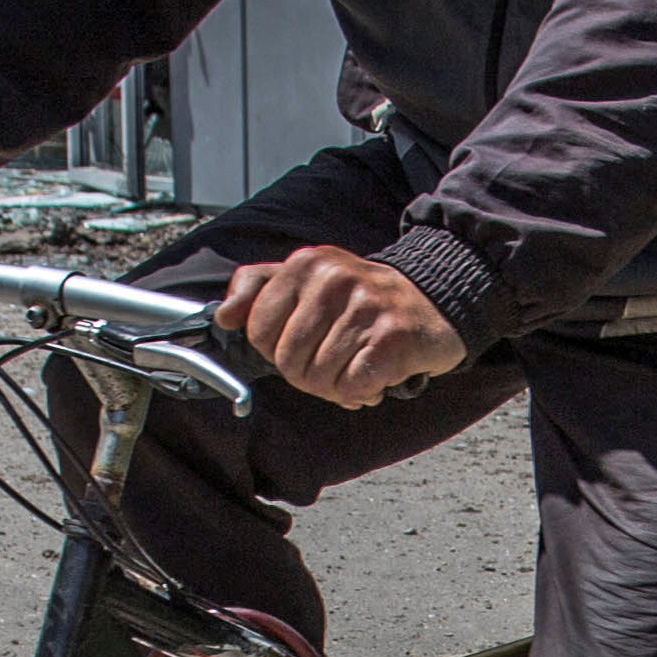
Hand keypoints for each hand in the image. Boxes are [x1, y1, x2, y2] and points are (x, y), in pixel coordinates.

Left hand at [220, 246, 466, 408]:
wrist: (434, 301)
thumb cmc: (362, 299)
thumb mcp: (309, 277)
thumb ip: (258, 286)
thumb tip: (223, 316)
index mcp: (306, 263)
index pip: (259, 331)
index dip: (276, 351)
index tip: (303, 344)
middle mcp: (334, 279)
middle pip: (287, 361)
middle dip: (306, 374)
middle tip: (334, 360)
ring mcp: (365, 307)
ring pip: (319, 379)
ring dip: (337, 386)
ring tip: (356, 365)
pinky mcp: (392, 338)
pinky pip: (352, 387)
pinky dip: (361, 392)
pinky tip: (375, 375)